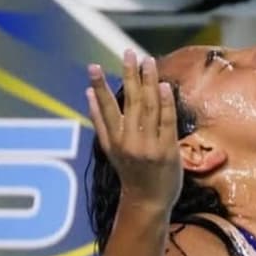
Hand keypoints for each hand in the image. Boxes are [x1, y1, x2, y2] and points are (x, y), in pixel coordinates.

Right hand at [86, 49, 181, 211]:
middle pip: (130, 102)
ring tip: (147, 61)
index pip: (105, 108)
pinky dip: (165, 103)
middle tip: (129, 53)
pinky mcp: (167, 151)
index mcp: (113, 140)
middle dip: (129, 75)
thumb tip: (88, 94)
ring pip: (148, 108)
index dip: (99, 86)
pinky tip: (164, 86)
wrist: (148, 202)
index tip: (93, 67)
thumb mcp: (110, 150)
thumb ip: (99, 122)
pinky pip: (166, 122)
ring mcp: (149, 147)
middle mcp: (129, 142)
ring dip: (148, 82)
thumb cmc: (131, 174)